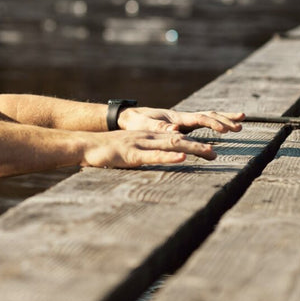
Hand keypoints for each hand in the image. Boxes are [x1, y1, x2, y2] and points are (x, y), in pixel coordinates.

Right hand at [83, 129, 218, 168]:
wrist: (83, 146)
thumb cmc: (102, 152)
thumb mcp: (126, 153)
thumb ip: (140, 155)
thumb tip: (151, 163)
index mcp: (146, 138)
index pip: (173, 139)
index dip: (192, 143)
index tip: (208, 150)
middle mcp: (146, 138)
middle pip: (177, 140)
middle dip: (198, 146)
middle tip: (216, 153)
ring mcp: (140, 145)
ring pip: (171, 145)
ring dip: (192, 148)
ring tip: (210, 152)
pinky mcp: (132, 155)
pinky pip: (154, 155)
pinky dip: (170, 156)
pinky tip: (182, 157)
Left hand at [119, 107, 243, 133]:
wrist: (129, 117)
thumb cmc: (136, 122)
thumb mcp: (145, 126)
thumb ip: (159, 128)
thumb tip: (176, 130)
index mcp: (177, 117)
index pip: (200, 118)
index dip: (213, 123)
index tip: (226, 129)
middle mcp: (183, 117)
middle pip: (208, 115)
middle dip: (225, 120)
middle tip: (240, 126)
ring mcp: (184, 120)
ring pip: (208, 117)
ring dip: (224, 119)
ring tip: (240, 123)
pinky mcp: (182, 124)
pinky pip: (203, 123)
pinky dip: (215, 123)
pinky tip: (223, 127)